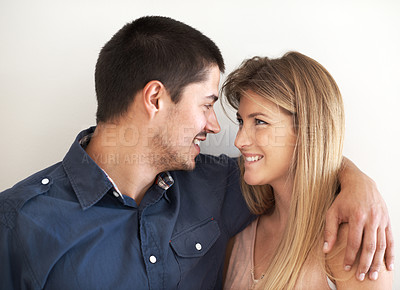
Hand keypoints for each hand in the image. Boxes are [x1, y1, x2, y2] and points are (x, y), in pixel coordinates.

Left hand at [323, 158, 393, 280]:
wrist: (360, 183)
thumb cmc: (343, 199)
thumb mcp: (332, 211)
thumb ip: (329, 230)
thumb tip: (325, 249)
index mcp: (357, 216)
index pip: (354, 242)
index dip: (350, 257)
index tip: (346, 268)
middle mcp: (372, 219)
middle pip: (370, 246)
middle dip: (365, 264)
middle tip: (360, 277)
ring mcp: (381, 220)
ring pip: (381, 245)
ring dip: (377, 262)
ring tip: (372, 275)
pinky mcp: (387, 221)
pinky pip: (391, 240)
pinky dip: (390, 254)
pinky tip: (388, 266)